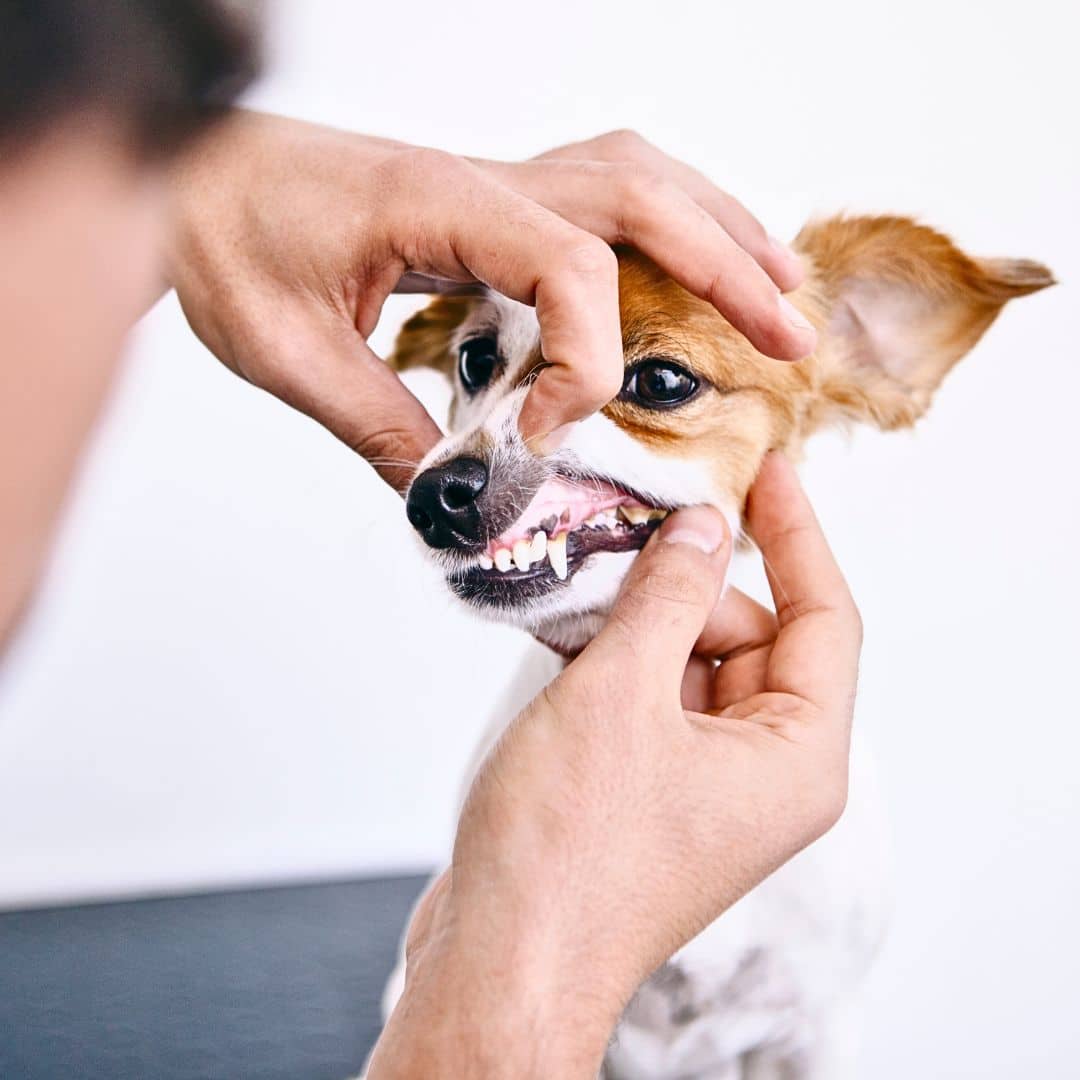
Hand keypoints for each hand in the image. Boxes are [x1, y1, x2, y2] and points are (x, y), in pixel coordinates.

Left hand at [167, 114, 814, 491]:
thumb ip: (380, 424)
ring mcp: (491, 182)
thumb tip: (457, 496)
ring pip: (634, 180)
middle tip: (787, 340)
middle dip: (726, 271)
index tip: (544, 434)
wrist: (187, 178)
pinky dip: (666, 224)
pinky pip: (601, 193)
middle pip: (639, 199)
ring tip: (778, 290)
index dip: (584, 357)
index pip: (567, 264)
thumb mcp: (288, 352)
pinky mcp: (488, 201)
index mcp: (437, 203)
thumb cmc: (219, 238)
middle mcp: (482, 180)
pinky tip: (691, 262)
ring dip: (716, 232)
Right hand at [366, 453, 860, 1078]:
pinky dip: (618, 656)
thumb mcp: (621, 693)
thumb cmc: (565, 852)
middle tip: (628, 530)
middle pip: (750, 635)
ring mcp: (705, 784)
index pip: (824, 617)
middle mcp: (763, 774)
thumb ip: (670, 596)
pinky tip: (567, 624)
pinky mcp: (651, 790)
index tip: (769, 468)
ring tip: (585, 577)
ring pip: (692, 661)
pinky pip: (652, 695)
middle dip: (690, 582)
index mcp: (796, 759)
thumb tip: (704, 527)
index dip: (799, 533)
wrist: (499, 962)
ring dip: (643, 617)